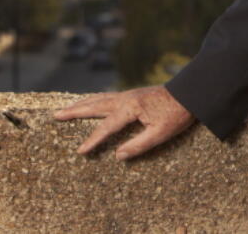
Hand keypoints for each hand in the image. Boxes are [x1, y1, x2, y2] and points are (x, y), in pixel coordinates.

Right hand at [54, 85, 195, 160]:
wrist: (191, 92)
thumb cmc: (178, 113)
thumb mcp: (161, 133)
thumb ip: (138, 145)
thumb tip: (117, 156)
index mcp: (131, 108)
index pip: (107, 127)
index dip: (93, 140)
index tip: (79, 152)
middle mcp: (126, 99)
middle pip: (95, 105)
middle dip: (75, 111)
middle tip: (56, 115)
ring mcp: (129, 94)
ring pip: (100, 99)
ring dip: (82, 104)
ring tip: (66, 108)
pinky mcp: (133, 94)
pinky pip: (108, 97)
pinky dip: (94, 100)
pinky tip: (92, 103)